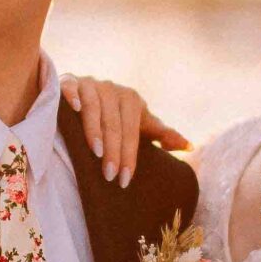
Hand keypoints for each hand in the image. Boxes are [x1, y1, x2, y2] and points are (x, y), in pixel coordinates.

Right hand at [61, 75, 191, 184]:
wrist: (86, 96)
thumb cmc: (116, 116)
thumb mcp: (140, 124)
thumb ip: (161, 134)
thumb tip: (190, 146)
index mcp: (131, 100)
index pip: (132, 131)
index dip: (129, 155)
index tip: (125, 179)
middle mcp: (112, 89)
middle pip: (114, 123)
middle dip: (114, 150)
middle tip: (110, 176)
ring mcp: (91, 84)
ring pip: (94, 107)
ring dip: (95, 130)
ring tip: (96, 153)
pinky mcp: (70, 82)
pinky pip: (71, 88)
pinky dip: (72, 97)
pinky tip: (73, 110)